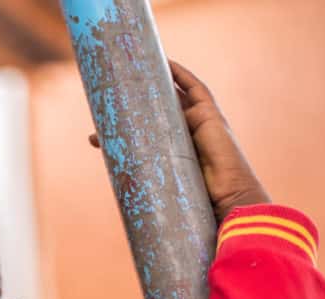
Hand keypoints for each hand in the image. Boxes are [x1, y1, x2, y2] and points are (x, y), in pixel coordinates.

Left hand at [89, 61, 269, 222]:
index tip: (96, 136)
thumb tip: (119, 210)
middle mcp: (187, 135)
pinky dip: (179, 74)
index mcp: (174, 153)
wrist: (228, 199)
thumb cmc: (198, 202)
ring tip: (129, 72)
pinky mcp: (209, 115)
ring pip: (169, 97)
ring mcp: (199, 123)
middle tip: (104, 101)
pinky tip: (163, 62)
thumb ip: (144, 187)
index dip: (122, 131)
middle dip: (130, 105)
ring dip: (152, 83)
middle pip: (154, 112)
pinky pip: (193, 88)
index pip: (144, 135)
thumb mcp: (161, 189)